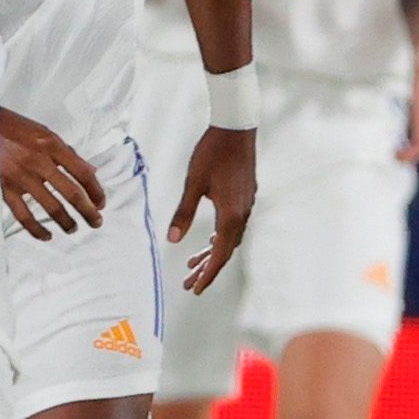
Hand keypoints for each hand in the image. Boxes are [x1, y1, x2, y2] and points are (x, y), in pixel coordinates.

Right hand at [0, 107, 104, 238]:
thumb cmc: (12, 127)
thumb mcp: (43, 132)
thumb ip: (67, 152)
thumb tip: (90, 170)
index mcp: (52, 145)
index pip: (83, 173)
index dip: (96, 191)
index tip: (101, 203)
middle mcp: (39, 161)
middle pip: (72, 193)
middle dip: (88, 212)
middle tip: (96, 222)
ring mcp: (21, 177)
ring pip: (51, 207)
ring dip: (66, 222)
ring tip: (73, 229)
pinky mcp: (4, 188)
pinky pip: (24, 215)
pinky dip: (36, 229)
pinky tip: (46, 236)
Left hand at [170, 124, 255, 292]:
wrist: (237, 130)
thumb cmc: (213, 153)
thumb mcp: (194, 184)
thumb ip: (183, 213)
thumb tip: (172, 240)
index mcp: (230, 215)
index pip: (219, 254)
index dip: (207, 274)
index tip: (195, 288)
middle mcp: (242, 214)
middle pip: (225, 250)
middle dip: (207, 268)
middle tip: (189, 283)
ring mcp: (246, 205)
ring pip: (230, 239)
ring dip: (213, 253)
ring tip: (193, 263)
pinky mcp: (245, 197)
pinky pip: (234, 227)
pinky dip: (220, 238)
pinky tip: (209, 238)